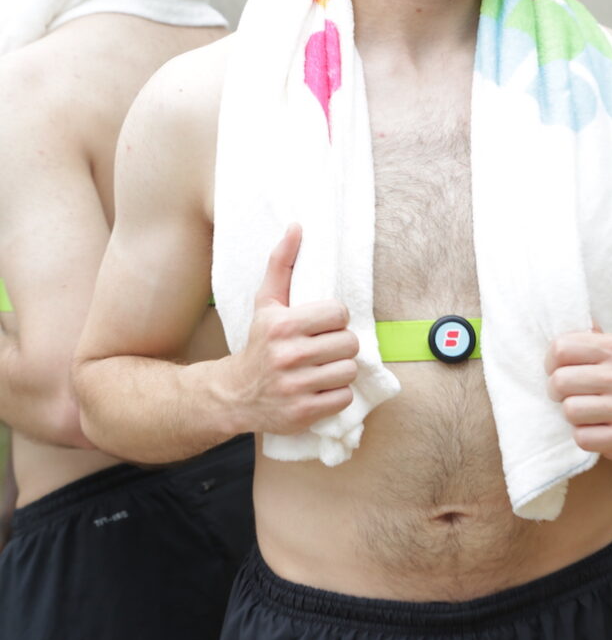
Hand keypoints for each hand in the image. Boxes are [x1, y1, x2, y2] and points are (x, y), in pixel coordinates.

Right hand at [227, 224, 357, 434]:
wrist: (234, 394)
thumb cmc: (258, 343)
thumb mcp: (266, 303)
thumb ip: (282, 264)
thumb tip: (297, 227)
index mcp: (281, 325)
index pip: (339, 313)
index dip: (334, 320)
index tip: (322, 326)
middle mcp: (287, 356)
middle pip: (349, 343)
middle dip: (340, 345)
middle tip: (324, 348)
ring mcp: (295, 387)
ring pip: (349, 371)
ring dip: (340, 370)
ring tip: (322, 368)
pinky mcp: (303, 413)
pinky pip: (343, 397)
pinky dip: (336, 394)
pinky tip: (318, 388)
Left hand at [545, 322, 611, 460]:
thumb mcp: (606, 350)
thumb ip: (584, 335)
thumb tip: (562, 313)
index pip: (561, 348)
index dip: (551, 361)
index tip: (558, 368)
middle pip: (560, 381)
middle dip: (556, 389)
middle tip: (567, 392)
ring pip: (570, 410)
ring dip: (570, 413)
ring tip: (583, 409)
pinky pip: (582, 437)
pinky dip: (582, 435)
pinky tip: (595, 427)